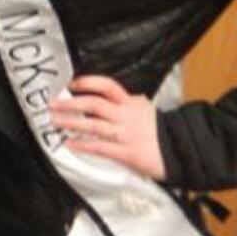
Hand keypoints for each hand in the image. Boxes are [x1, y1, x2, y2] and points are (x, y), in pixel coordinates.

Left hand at [49, 75, 165, 179]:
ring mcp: (125, 134)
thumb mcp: (144, 109)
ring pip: (93, 125)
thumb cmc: (160, 131)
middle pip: (94, 104)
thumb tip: (108, 95)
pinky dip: (82, 144)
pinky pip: (99, 147)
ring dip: (70, 123)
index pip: (107, 85)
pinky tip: (69, 143)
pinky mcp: (126, 152)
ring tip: (55, 122)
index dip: (88, 82)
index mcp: (131, 103)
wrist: (183, 151)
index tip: (71, 84)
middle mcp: (126, 116)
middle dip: (70, 103)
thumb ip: (126, 102)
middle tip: (53, 104)